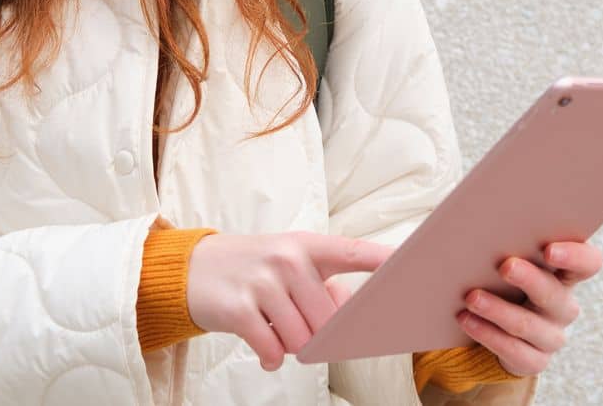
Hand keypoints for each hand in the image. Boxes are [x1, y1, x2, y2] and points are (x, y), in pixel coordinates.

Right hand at [186, 231, 394, 370]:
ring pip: (302, 340)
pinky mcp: (240, 308)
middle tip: (293, 320)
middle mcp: (287, 259)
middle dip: (315, 332)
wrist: (192, 268)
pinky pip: (273, 351)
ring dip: (290, 345)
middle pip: (328, 320)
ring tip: (273, 325)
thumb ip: (322, 283)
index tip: (410, 262)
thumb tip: (347, 313)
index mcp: (306, 245)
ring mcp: (262, 282)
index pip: (353, 251)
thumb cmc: (253, 268)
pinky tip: (264, 346)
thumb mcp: (288, 262)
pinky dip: (270, 357)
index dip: (383, 259)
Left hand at [456, 240, 602, 376]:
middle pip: (555, 294)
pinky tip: (467, 320)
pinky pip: (514, 351)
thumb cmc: (503, 279)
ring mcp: (551, 336)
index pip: (588, 263)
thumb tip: (481, 222)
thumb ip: (508, 242)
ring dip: (498, 310)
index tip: (549, 249)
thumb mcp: (511, 259)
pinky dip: (488, 334)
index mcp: (564, 273)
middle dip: (530, 280)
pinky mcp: (534, 360)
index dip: (575, 256)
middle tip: (505, 266)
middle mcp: (563, 306)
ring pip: (528, 325)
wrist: (498, 326)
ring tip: (472, 298)